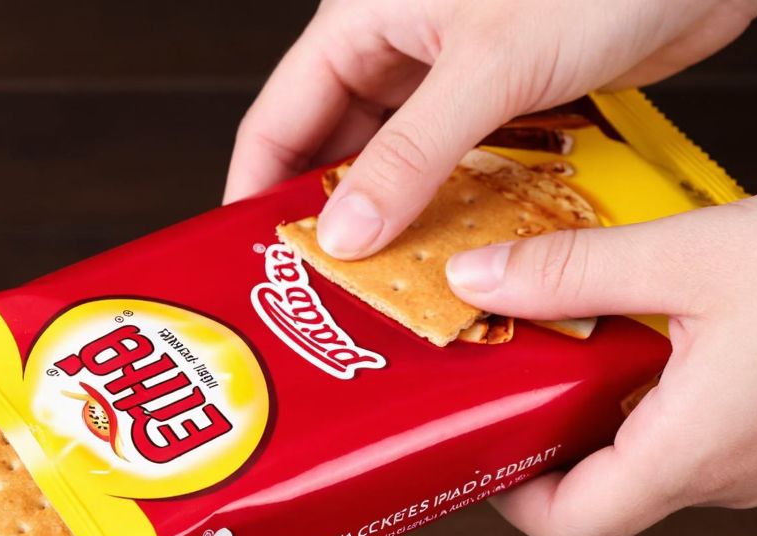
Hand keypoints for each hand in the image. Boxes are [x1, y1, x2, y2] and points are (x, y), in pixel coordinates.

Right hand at [225, 0, 756, 256]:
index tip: (249, 258)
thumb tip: (347, 232)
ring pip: (399, 164)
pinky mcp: (506, 98)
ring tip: (390, 281)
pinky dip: (455, 208)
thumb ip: (412, 155)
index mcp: (362, 21)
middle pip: (335, 150)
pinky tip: (459, 249)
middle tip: (323, 288)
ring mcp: (453, 76)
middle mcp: (399, 48)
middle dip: (330, 218)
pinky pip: (457, 167)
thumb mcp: (489, 67)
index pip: (278, 120)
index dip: (256, 192)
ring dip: (399, 220)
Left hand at [442, 185, 756, 535]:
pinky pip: (683, 421)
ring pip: (637, 451)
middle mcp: (721, 473)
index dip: (502, 494)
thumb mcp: (690, 255)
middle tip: (495, 369)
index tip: (465, 439)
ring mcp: (753, 454)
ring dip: (586, 400)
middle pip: (594, 489)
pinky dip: (639, 382)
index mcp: (692, 455)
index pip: (566, 528)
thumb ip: (573, 272)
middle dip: (535, 432)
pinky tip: (627, 317)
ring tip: (552, 330)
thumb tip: (476, 280)